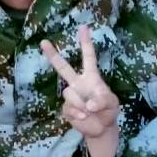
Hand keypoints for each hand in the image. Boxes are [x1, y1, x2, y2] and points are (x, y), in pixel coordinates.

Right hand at [42, 25, 119, 139]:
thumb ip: (103, 101)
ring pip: (68, 93)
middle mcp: (78, 83)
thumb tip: (88, 105)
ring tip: (89, 111)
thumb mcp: (112, 103)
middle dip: (53, 55)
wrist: (102, 128)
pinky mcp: (66, 108)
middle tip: (43, 42)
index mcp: (91, 77)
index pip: (88, 57)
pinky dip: (77, 114)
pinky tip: (83, 118)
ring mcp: (71, 95)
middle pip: (63, 67)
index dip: (86, 43)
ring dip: (80, 104)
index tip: (83, 27)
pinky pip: (68, 108)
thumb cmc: (108, 110)